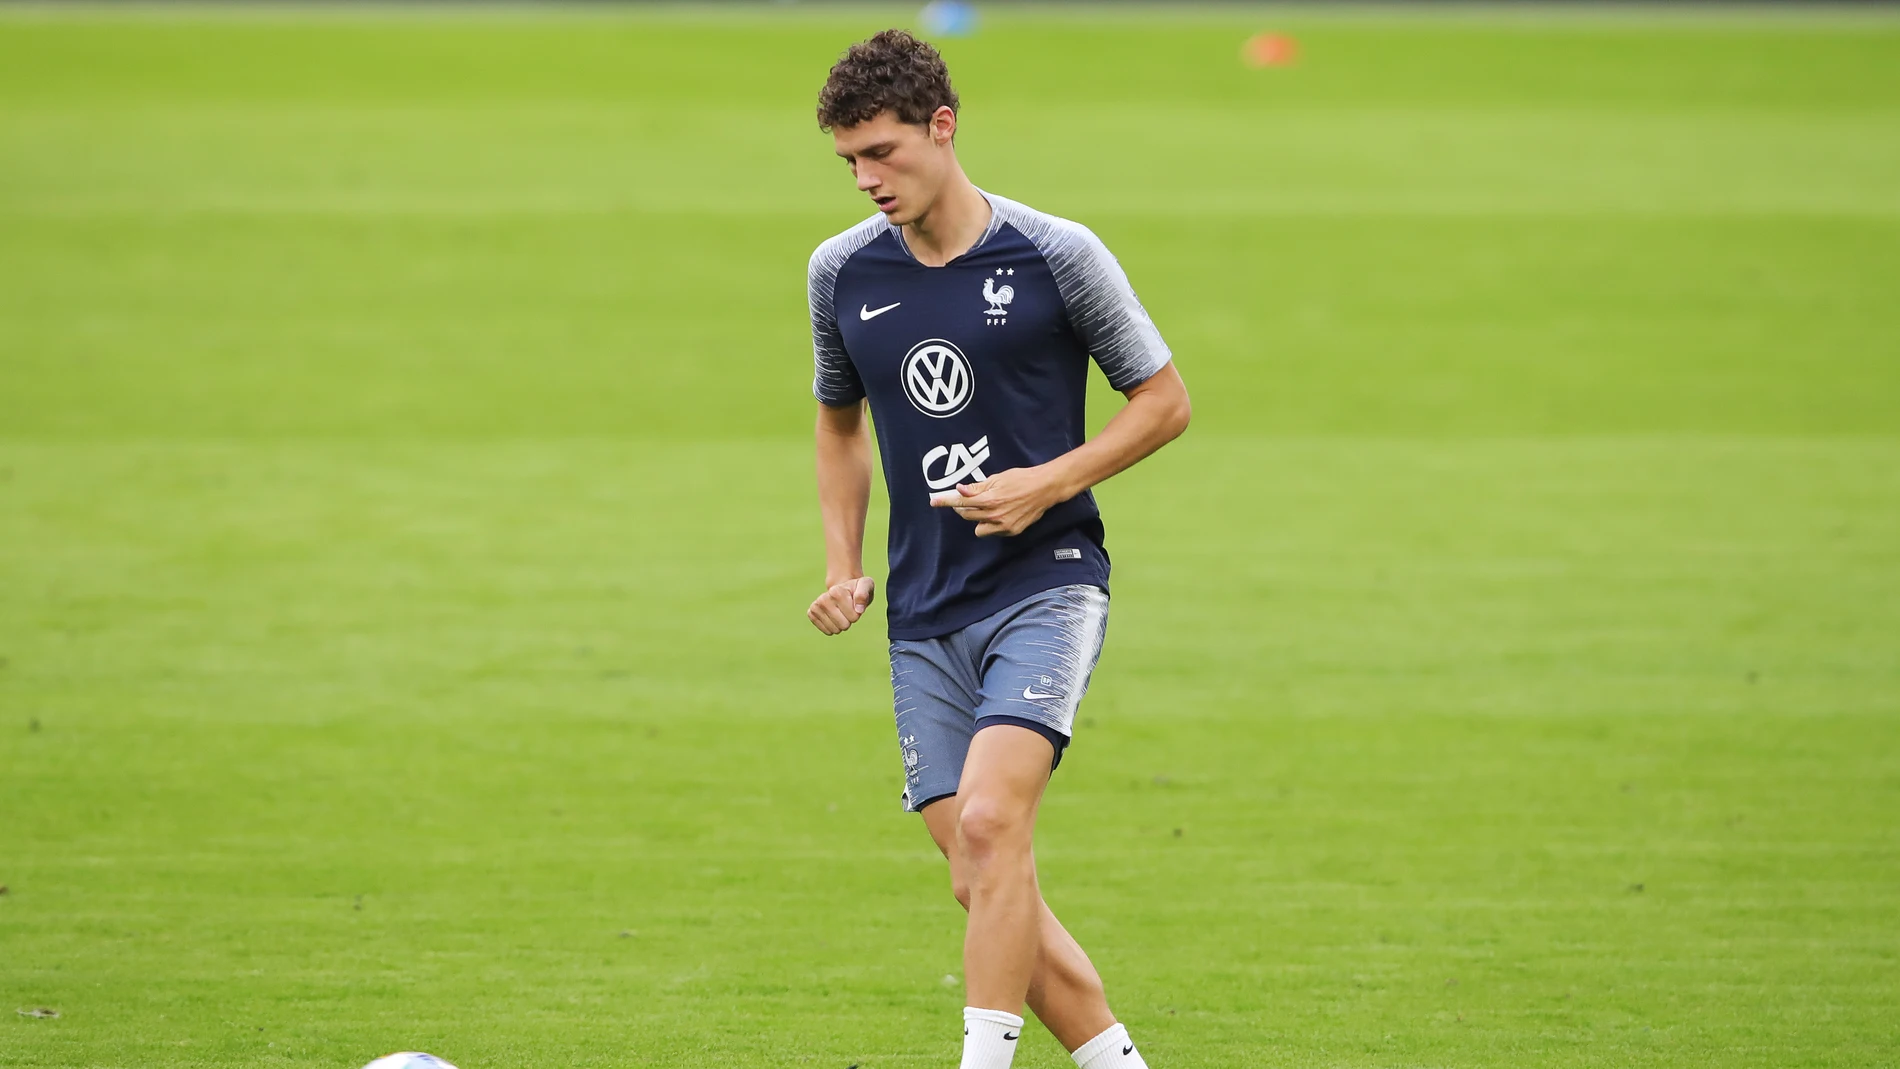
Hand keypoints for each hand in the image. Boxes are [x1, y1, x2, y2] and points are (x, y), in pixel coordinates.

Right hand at [808, 575, 875, 634]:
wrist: (844, 589)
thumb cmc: (856, 588)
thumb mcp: (866, 585)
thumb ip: (864, 595)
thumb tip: (859, 610)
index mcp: (836, 592)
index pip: (853, 617)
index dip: (858, 613)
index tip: (854, 603)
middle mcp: (823, 599)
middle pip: (844, 625)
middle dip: (849, 620)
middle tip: (848, 609)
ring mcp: (815, 607)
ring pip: (835, 630)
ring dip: (841, 624)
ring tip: (841, 612)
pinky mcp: (811, 614)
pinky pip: (827, 631)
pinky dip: (833, 628)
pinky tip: (834, 617)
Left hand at [929, 466, 1061, 536]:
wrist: (1045, 489)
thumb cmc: (1021, 479)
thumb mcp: (998, 478)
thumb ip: (978, 487)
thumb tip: (960, 490)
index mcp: (990, 499)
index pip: (961, 502)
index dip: (946, 501)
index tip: (934, 501)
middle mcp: (994, 515)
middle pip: (966, 516)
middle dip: (963, 508)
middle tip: (967, 499)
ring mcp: (1003, 526)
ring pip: (978, 529)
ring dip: (978, 520)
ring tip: (987, 509)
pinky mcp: (1011, 531)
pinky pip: (992, 532)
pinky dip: (992, 525)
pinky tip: (1001, 514)